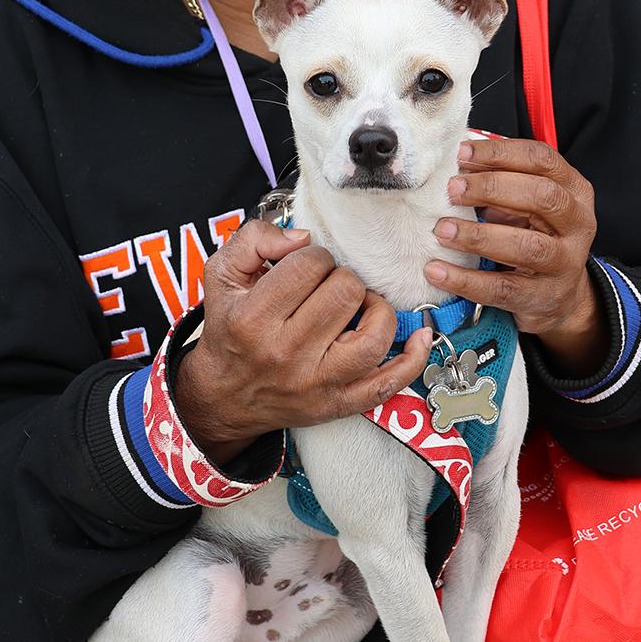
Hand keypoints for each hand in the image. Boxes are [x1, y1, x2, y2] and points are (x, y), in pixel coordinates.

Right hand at [173, 219, 430, 465]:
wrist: (224, 396)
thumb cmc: (229, 329)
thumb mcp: (221, 275)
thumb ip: (254, 239)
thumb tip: (302, 237)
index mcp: (255, 318)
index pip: (310, 265)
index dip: (314, 256)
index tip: (304, 267)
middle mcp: (286, 353)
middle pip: (346, 293)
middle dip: (341, 278)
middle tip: (326, 288)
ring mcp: (316, 383)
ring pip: (373, 336)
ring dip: (375, 309)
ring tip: (360, 305)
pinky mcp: (337, 404)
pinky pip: (387, 384)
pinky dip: (411, 360)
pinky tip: (419, 336)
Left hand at [423, 136, 609, 377]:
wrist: (559, 296)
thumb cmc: (535, 235)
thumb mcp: (528, 203)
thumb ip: (502, 179)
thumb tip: (457, 160)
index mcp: (574, 190)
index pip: (542, 160)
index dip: (500, 153)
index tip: (462, 153)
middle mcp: (577, 223)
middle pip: (542, 197)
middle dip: (493, 188)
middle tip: (452, 190)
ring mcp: (565, 263)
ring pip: (527, 246)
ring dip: (479, 236)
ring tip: (442, 230)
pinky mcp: (544, 297)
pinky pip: (503, 288)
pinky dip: (466, 279)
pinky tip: (437, 270)